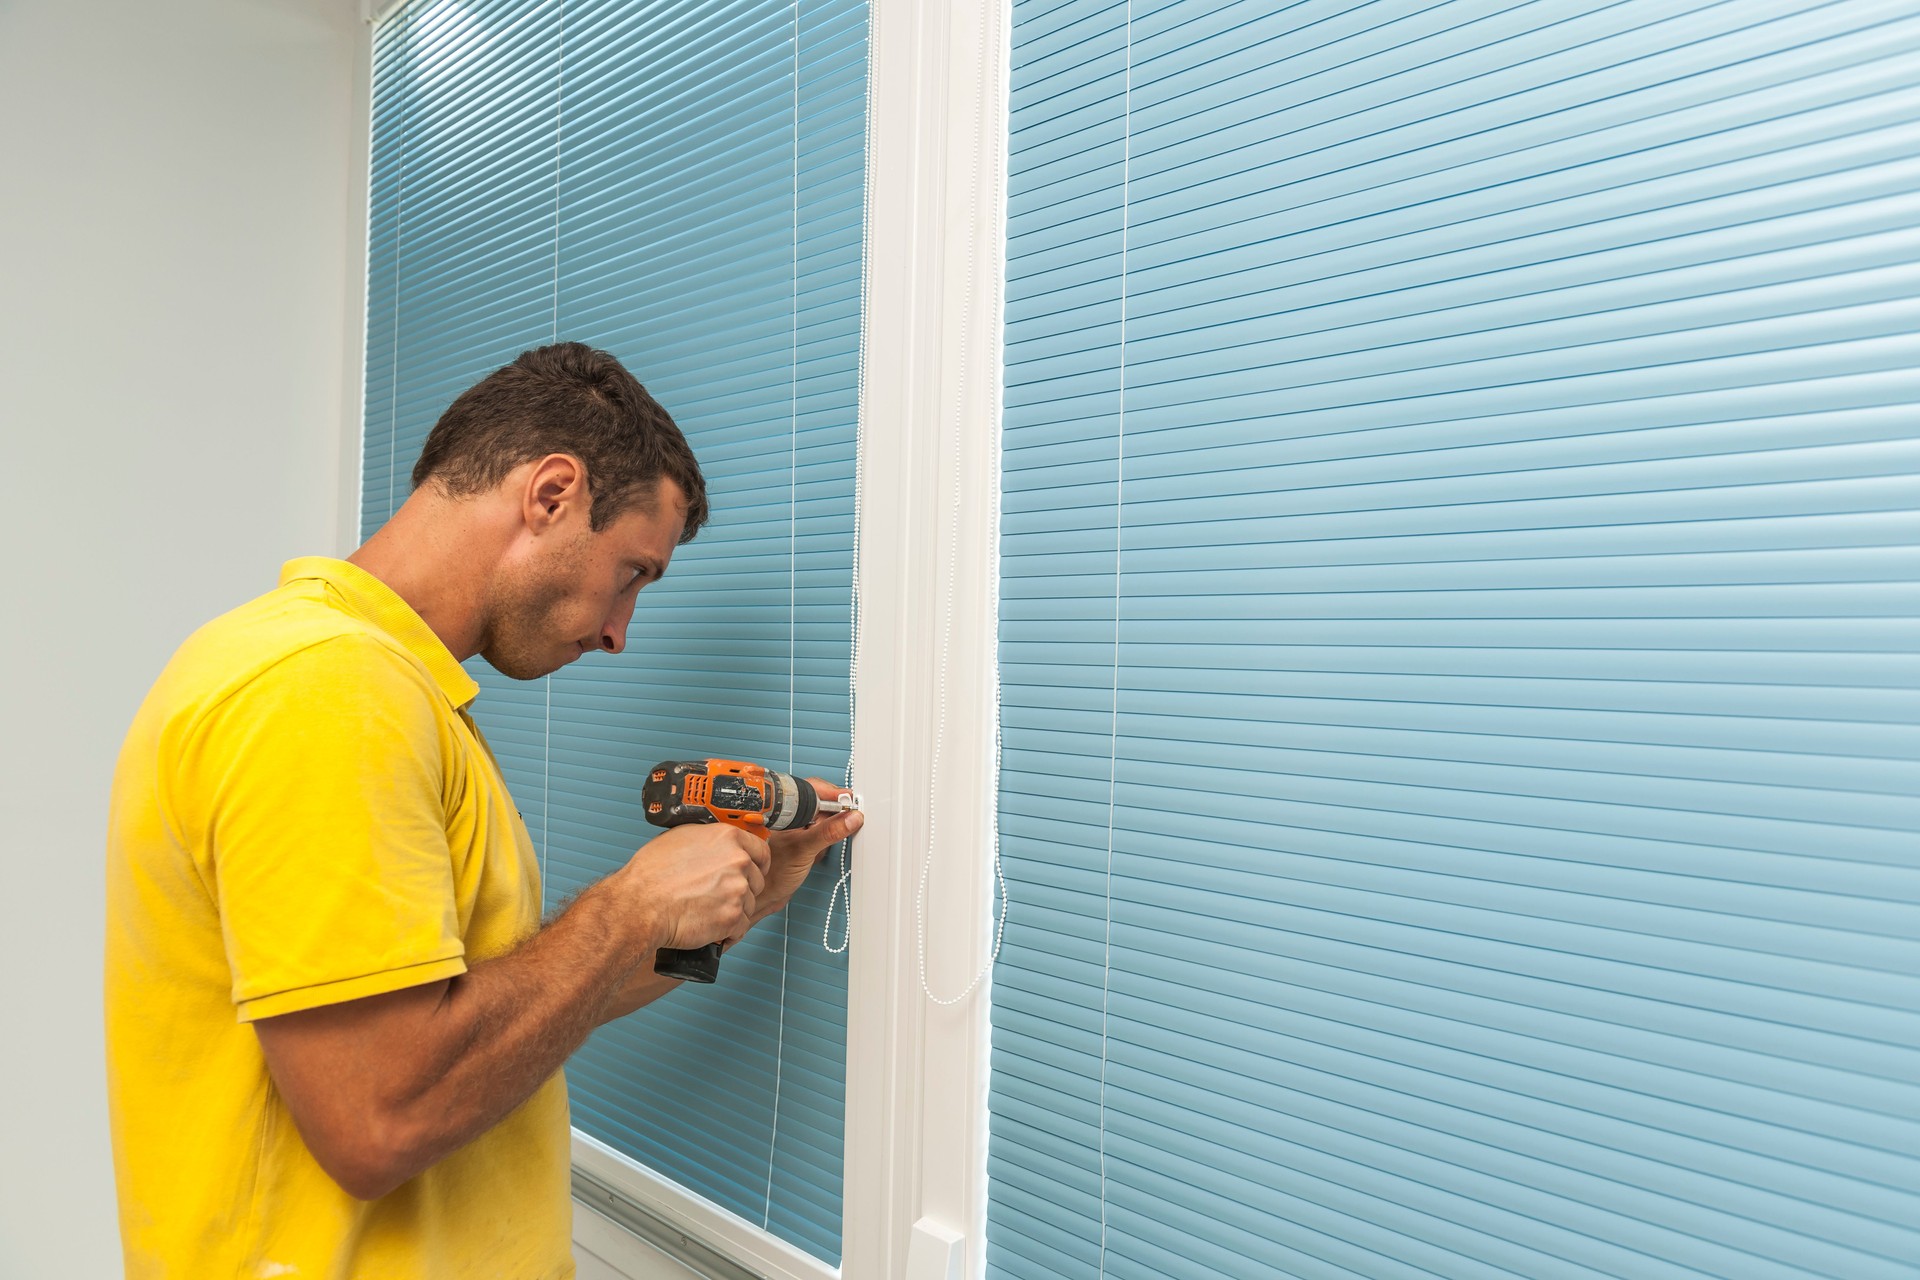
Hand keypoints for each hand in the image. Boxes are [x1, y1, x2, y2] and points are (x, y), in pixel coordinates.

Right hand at [614, 822, 771, 952]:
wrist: (640, 905)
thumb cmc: (650, 875)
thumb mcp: (680, 838)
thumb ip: (708, 840)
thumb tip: (718, 845)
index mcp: (727, 838)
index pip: (761, 850)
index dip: (757, 864)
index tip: (751, 872)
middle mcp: (738, 861)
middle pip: (756, 879)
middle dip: (741, 890)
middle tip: (717, 896)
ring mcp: (737, 889)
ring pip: (749, 904)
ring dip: (733, 911)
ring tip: (706, 911)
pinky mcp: (733, 916)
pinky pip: (741, 927)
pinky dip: (728, 932)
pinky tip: (710, 928)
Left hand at [755, 779, 862, 924]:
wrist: (767, 895)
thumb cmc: (773, 873)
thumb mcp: (806, 849)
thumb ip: (829, 832)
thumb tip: (851, 818)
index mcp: (784, 809)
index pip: (814, 789)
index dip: (834, 794)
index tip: (850, 802)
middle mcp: (790, 815)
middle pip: (821, 801)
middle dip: (835, 812)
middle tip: (846, 820)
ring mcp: (798, 827)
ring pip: (824, 816)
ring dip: (831, 827)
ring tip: (826, 840)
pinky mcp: (804, 839)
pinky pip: (822, 831)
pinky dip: (827, 839)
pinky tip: (820, 850)